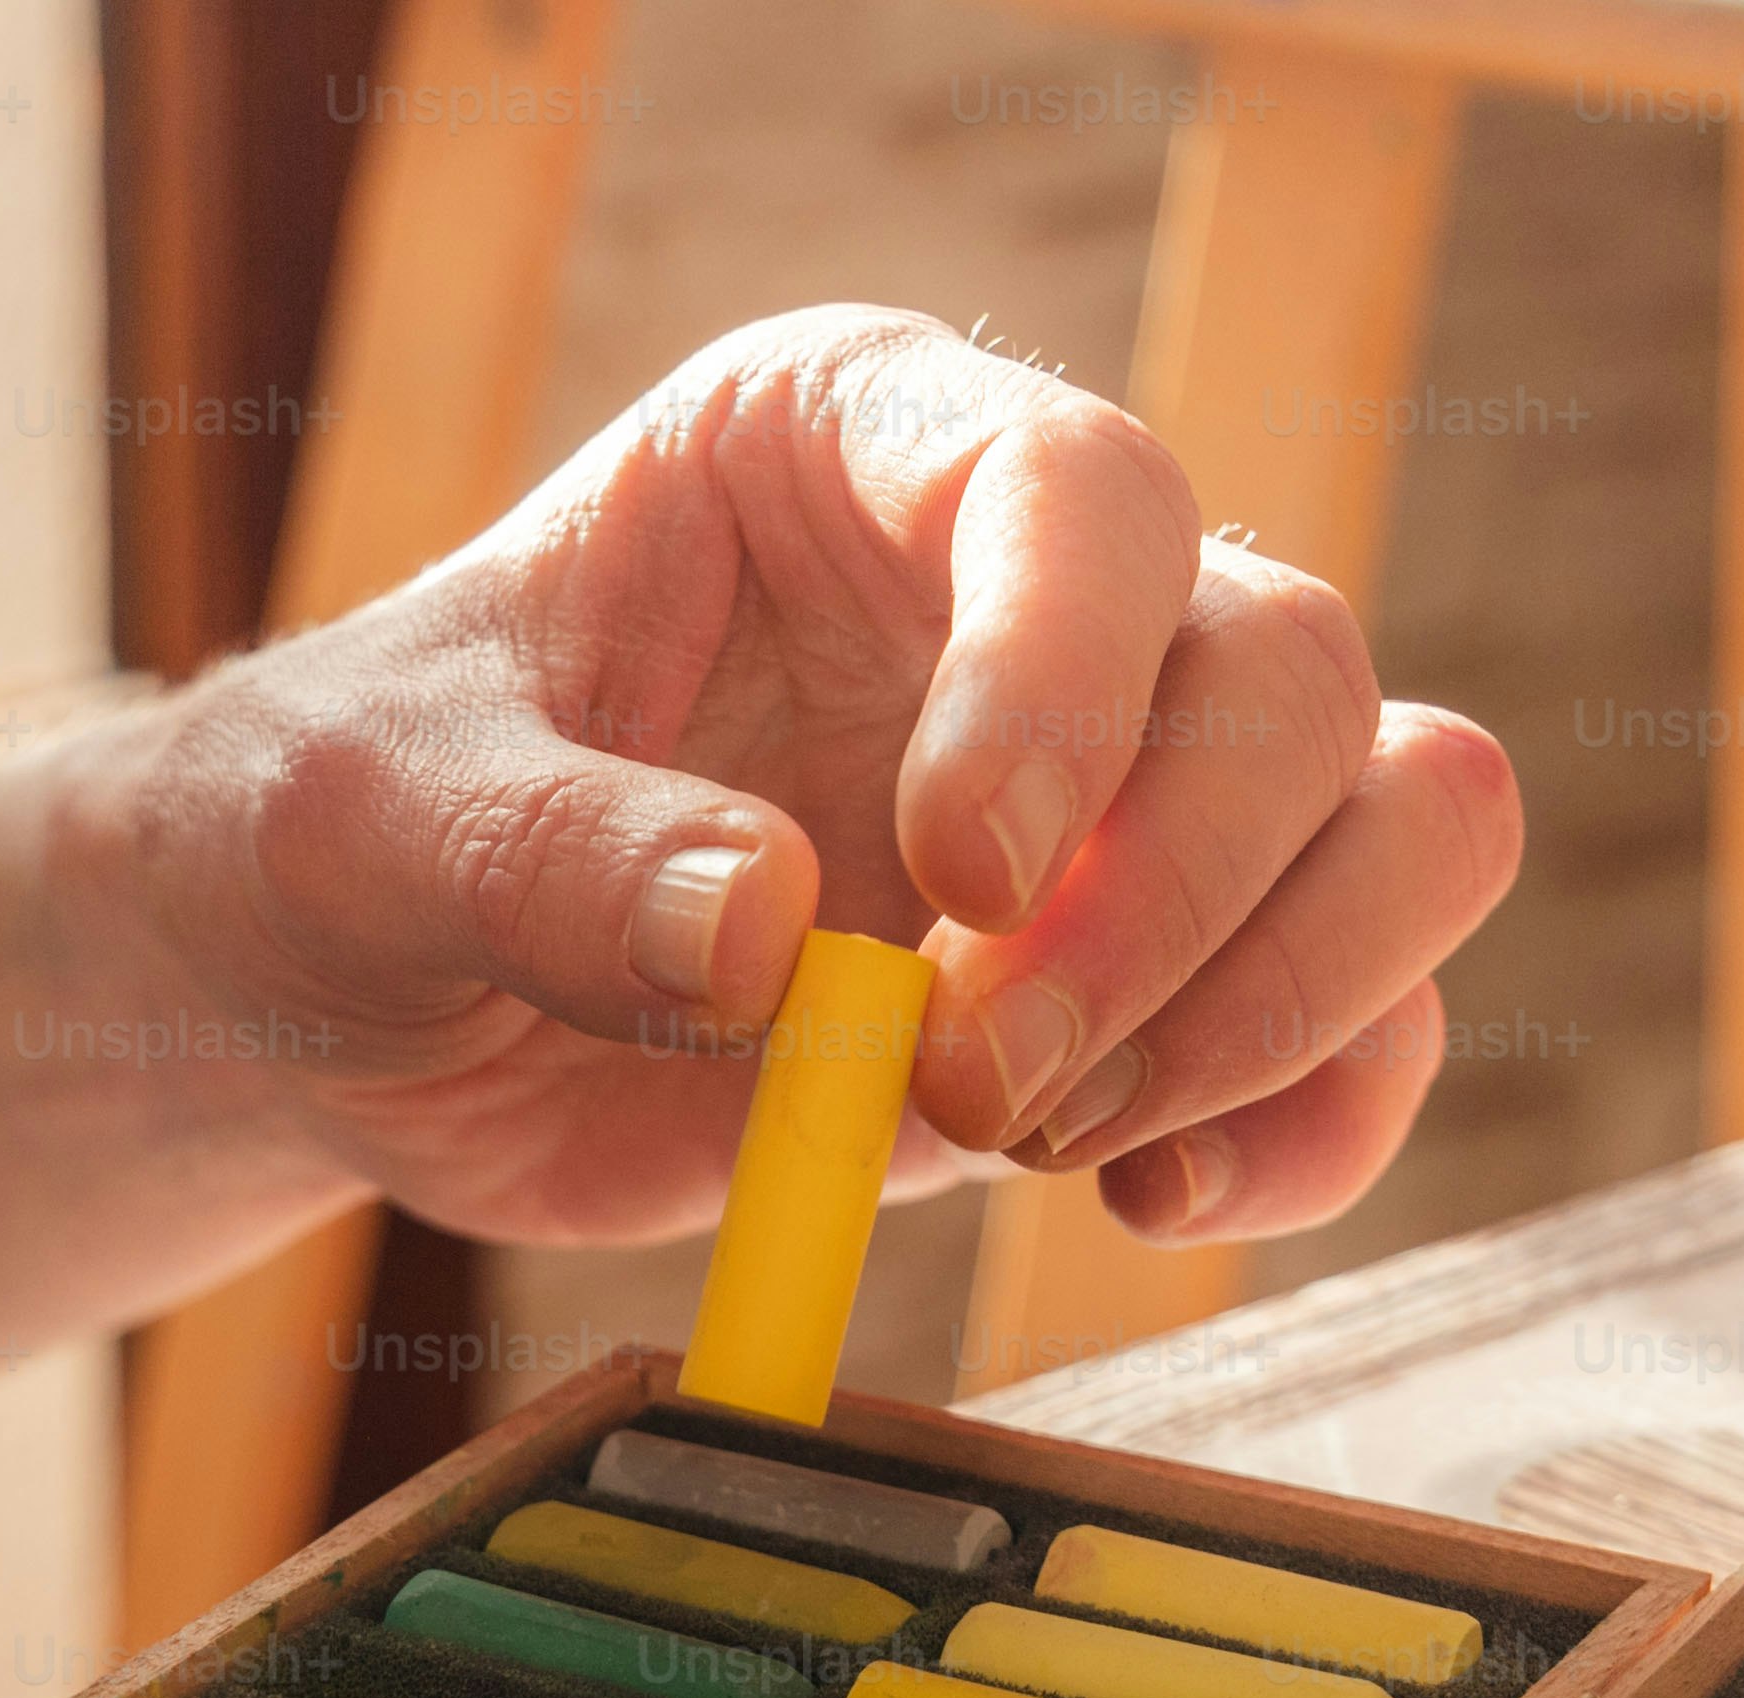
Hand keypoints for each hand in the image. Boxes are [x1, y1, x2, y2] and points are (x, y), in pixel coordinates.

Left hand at [82, 307, 1519, 1250]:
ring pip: (1400, 817)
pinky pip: (1359, 1024)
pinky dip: (1312, 1124)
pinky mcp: (1142, 984)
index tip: (959, 885)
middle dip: (1169, 909)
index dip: (1067, 684)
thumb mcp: (368, 823)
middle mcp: (1035, 590)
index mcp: (851, 446)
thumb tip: (759, 932)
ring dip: (1276, 1008)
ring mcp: (1121, 790)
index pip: (1082, 490)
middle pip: (1292, 671)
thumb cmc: (342, 834)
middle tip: (966, 1086)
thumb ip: (543, 859)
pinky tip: (1151, 1206)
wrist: (354, 1004)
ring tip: (1039, 1142)